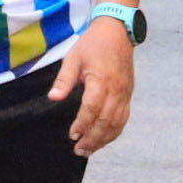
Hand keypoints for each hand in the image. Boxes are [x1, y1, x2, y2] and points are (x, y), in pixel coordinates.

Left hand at [50, 18, 134, 154]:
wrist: (118, 32)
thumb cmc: (93, 44)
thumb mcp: (73, 57)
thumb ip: (64, 79)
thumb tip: (53, 98)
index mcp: (101, 80)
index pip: (92, 108)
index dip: (82, 124)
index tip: (72, 135)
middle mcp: (116, 90)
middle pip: (106, 121)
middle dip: (93, 138)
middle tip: (79, 150)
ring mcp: (125, 94)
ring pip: (117, 123)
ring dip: (104, 139)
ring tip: (89, 150)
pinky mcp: (129, 95)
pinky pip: (124, 118)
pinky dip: (114, 132)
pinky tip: (104, 140)